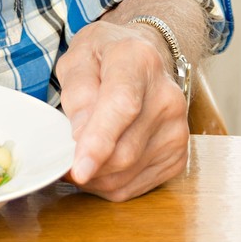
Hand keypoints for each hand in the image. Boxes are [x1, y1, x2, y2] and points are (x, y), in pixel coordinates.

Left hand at [56, 20, 189, 200]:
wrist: (144, 61)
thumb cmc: (105, 56)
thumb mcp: (78, 58)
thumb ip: (77, 92)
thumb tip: (79, 136)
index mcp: (139, 62)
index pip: (122, 106)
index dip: (99, 141)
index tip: (79, 169)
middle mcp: (167, 97)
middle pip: (124, 150)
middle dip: (86, 164)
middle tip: (62, 158)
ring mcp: (177, 129)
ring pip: (127, 174)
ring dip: (95, 176)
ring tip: (80, 155)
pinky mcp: (178, 155)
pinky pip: (136, 185)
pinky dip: (110, 182)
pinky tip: (101, 163)